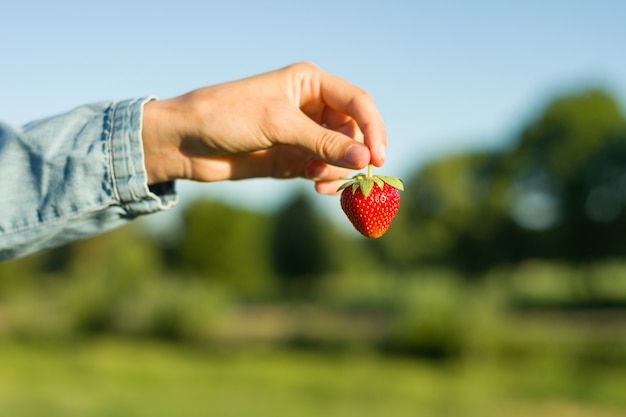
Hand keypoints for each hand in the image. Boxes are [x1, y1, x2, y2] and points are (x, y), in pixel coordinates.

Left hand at [142, 62, 385, 193]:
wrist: (185, 142)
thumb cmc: (227, 117)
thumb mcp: (277, 124)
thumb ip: (322, 142)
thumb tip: (365, 160)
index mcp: (310, 83)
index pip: (357, 103)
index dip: (373, 129)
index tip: (378, 159)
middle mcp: (311, 106)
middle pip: (353, 132)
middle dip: (352, 155)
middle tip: (345, 176)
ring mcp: (302, 134)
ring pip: (340, 155)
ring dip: (336, 171)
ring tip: (316, 180)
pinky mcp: (292, 158)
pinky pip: (322, 170)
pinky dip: (325, 180)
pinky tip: (315, 187)